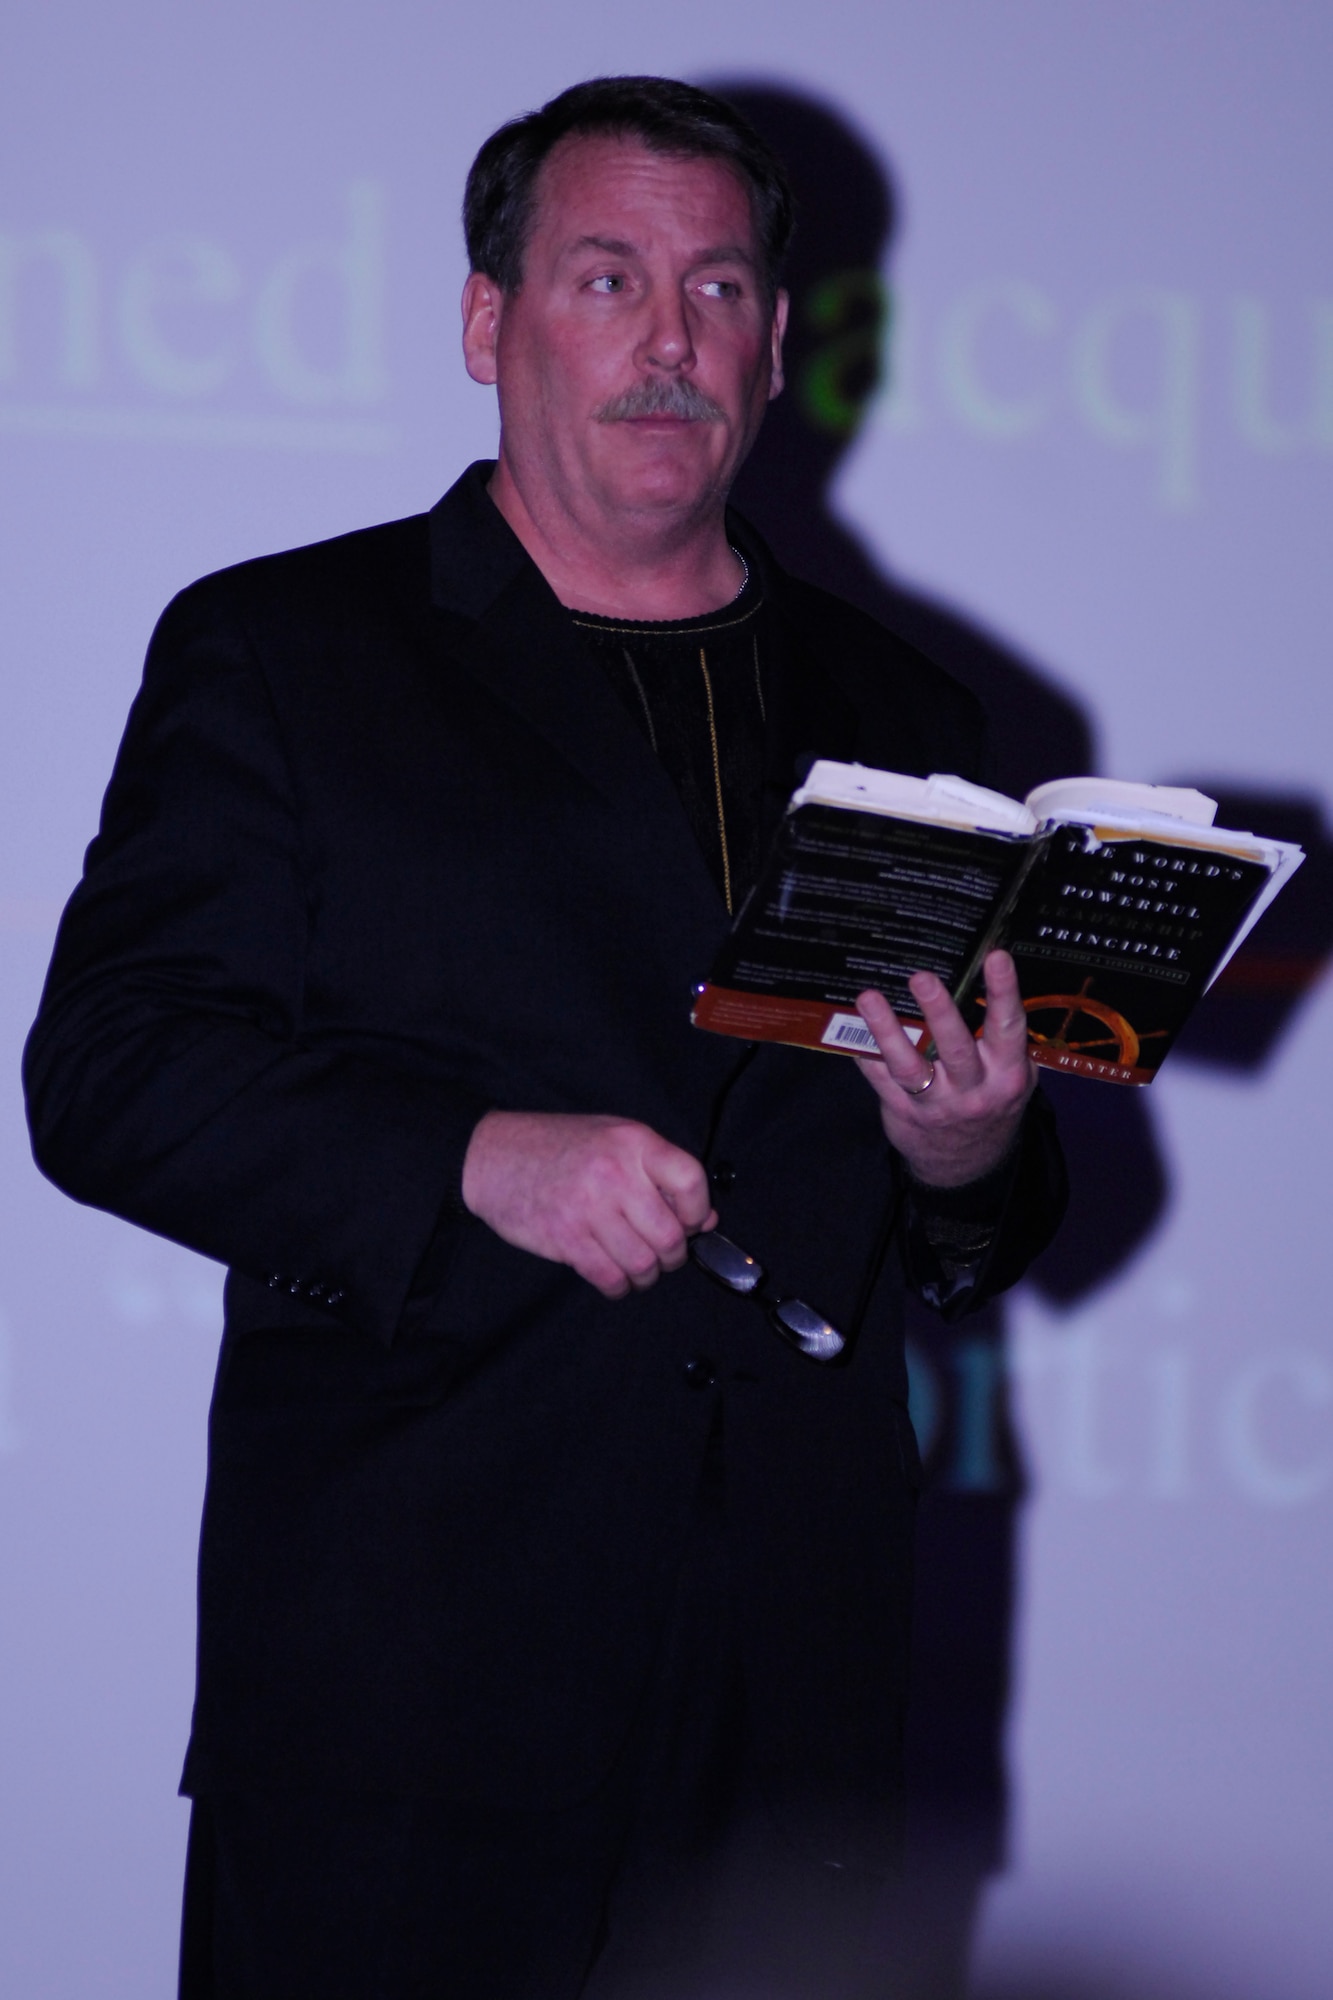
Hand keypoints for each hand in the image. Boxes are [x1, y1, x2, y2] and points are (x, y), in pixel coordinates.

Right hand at [461, 1111, 716, 1298]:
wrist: (493, 1156)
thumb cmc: (560, 1147)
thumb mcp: (614, 1141)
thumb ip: (660, 1175)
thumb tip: (707, 1220)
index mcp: (633, 1142)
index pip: (691, 1181)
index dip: (698, 1211)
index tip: (690, 1223)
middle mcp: (614, 1173)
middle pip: (670, 1235)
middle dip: (673, 1256)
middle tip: (661, 1253)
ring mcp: (588, 1208)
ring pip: (643, 1264)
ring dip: (646, 1275)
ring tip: (637, 1266)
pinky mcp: (565, 1238)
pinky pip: (610, 1278)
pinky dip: (619, 1287)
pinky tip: (614, 1277)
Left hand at [855, 950, 1036, 1186]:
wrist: (968, 1166)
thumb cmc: (991, 1102)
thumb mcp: (1012, 1076)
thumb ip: (1003, 1040)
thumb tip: (982, 983)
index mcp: (1007, 1072)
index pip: (1008, 1028)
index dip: (1003, 992)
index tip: (995, 956)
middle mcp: (973, 1089)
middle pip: (955, 1047)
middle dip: (939, 1011)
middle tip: (921, 977)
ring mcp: (936, 1104)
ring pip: (909, 1066)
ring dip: (886, 1030)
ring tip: (868, 998)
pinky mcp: (903, 1112)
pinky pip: (880, 1079)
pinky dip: (864, 1053)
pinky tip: (849, 1028)